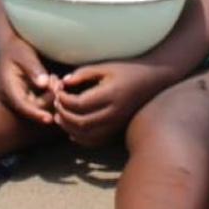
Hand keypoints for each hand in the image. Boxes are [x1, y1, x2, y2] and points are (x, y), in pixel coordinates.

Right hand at [0, 33, 56, 124]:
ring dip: (50, 98)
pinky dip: (49, 95)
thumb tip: (44, 84)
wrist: (10, 43)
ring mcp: (19, 97)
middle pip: (33, 108)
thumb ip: (34, 68)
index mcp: (8, 88)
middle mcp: (12, 96)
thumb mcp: (24, 54)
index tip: (49, 119)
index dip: (36, 114)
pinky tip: (55, 83)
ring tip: (57, 81)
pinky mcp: (27, 95)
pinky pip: (40, 101)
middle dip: (48, 100)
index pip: (22, 106)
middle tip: (59, 83)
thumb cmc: (16, 47)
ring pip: (38, 106)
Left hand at [50, 60, 169, 146]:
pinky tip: (72, 130)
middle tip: (55, 103)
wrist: (153, 81)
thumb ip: (84, 73)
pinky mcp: (118, 130)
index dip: (63, 99)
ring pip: (86, 135)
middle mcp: (114, 113)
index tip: (57, 90)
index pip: (79, 104)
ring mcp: (117, 124)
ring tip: (60, 116)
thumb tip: (63, 82)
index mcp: (111, 95)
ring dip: (69, 128)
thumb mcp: (106, 67)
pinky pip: (96, 141)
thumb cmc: (128, 70)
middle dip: (63, 113)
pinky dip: (80, 138)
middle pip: (80, 122)